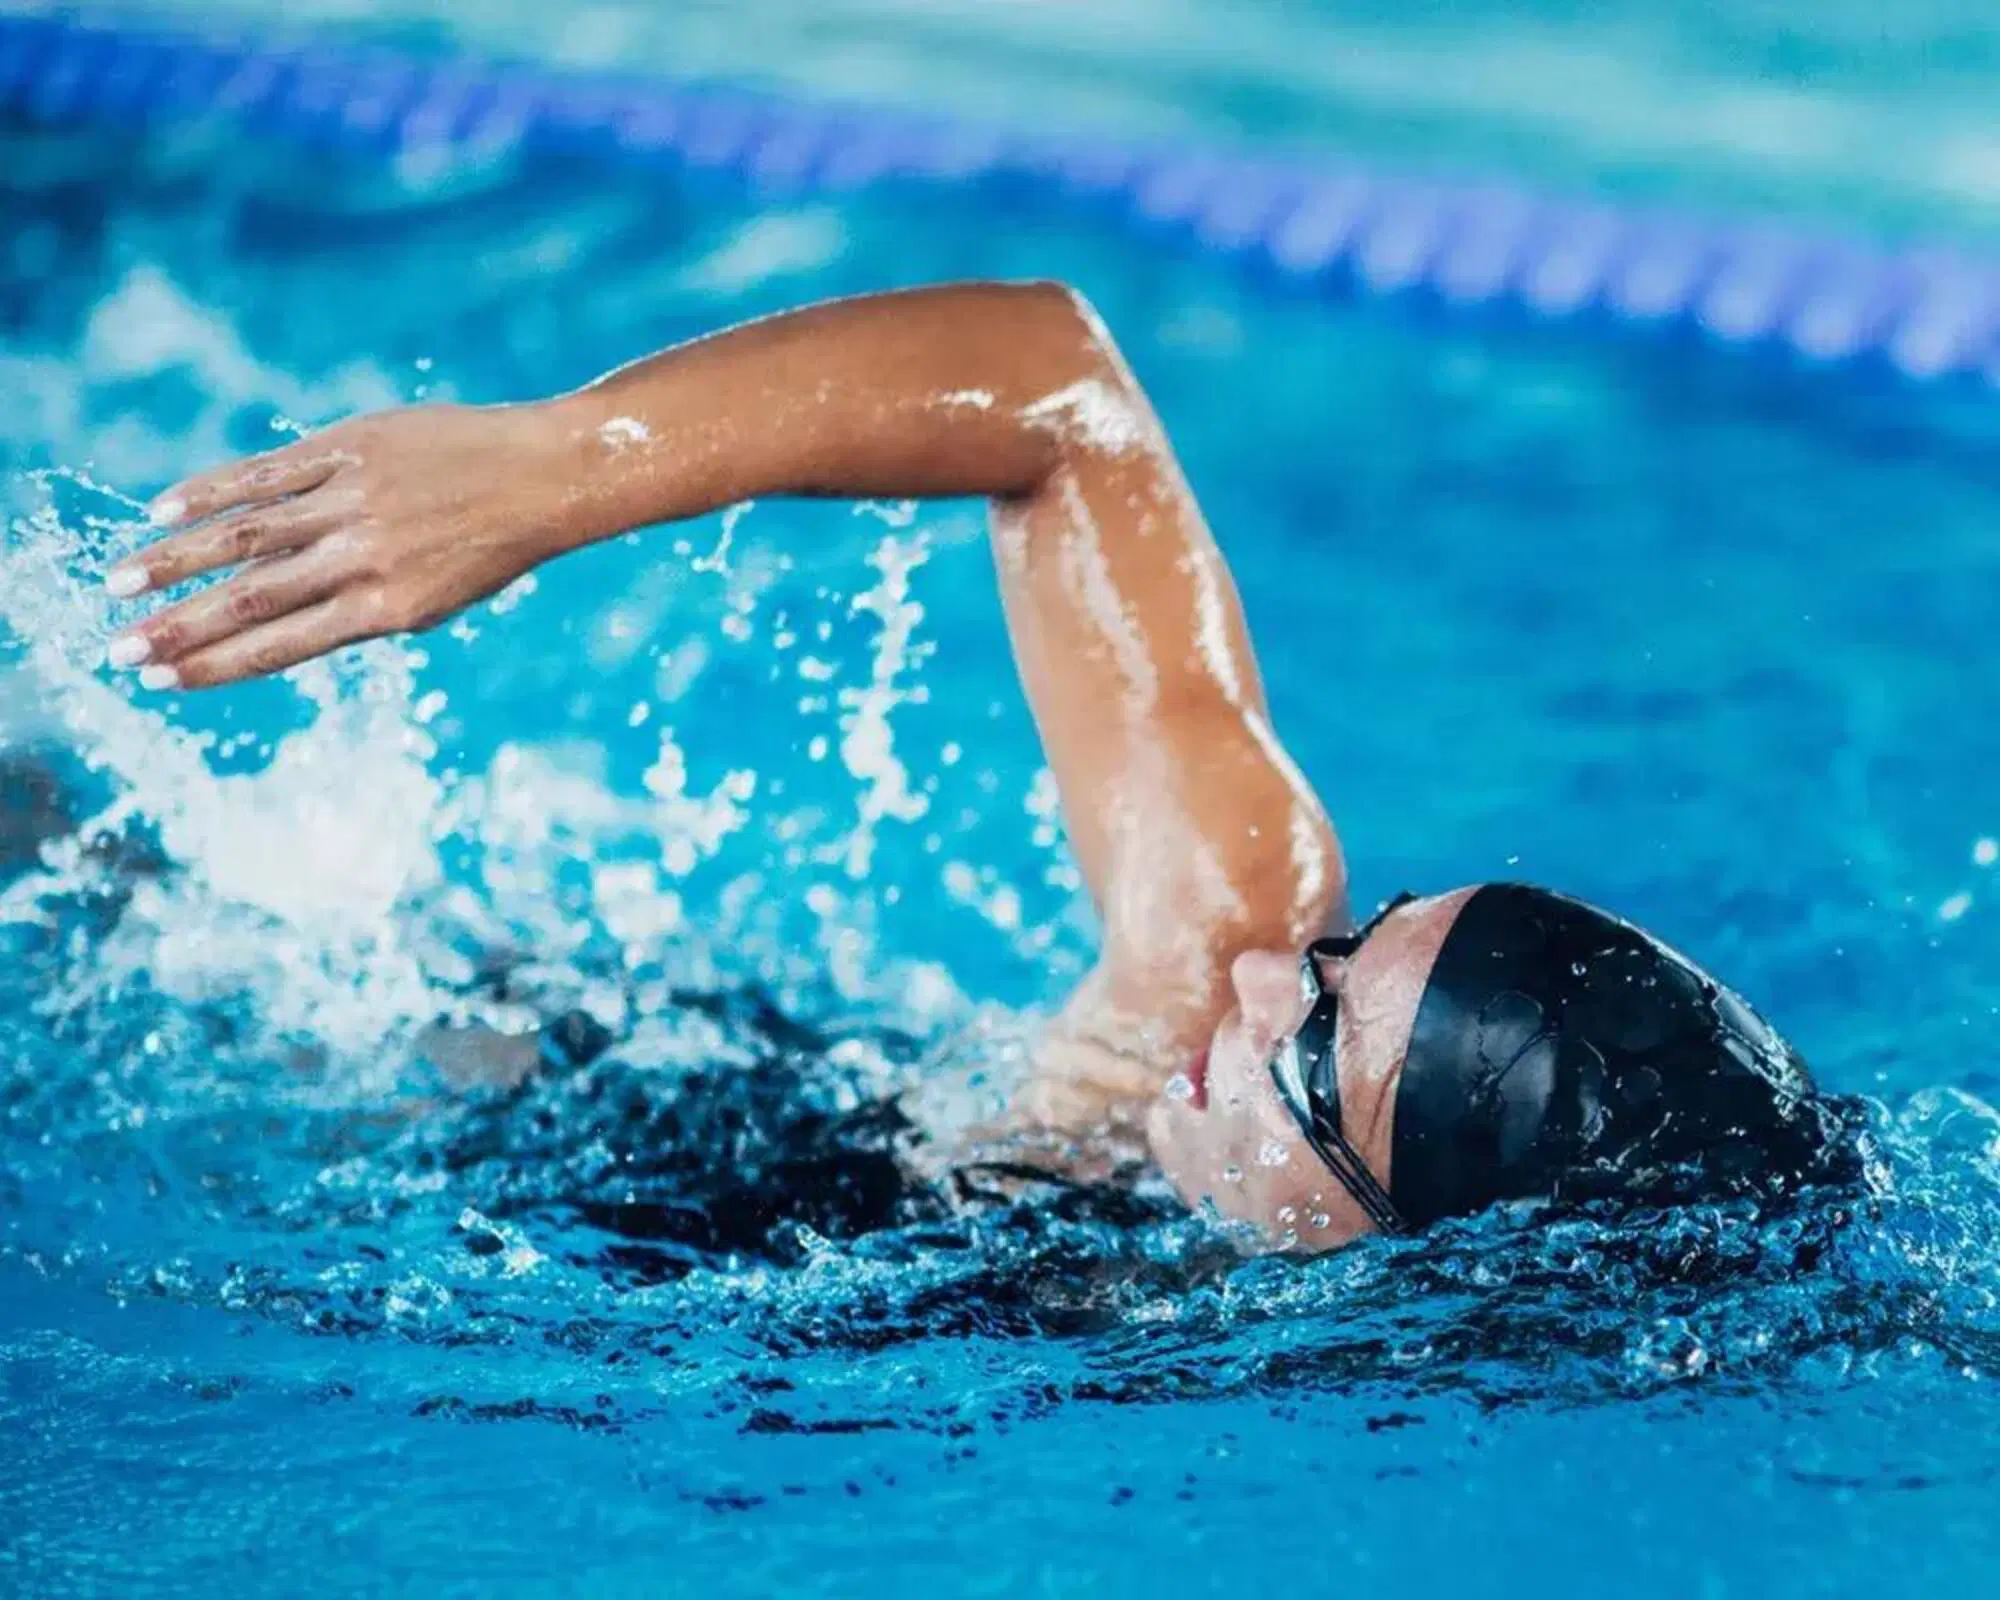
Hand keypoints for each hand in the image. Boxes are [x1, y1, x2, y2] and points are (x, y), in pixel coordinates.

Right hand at [107, 403, 580, 689]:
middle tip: (119, 647)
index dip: (217, 664)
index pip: (283, 644)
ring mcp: (354, 501)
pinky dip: (214, 491)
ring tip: (122, 580)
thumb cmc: (490, 544)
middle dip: (179, 626)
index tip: (163, 678)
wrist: (546, 476)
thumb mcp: (435, 596)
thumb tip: (279, 613)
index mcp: (388, 608)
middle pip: (251, 598)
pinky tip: (166, 509)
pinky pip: (270, 472)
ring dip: (176, 560)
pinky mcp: (352, 449)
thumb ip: (360, 605)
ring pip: (247, 535)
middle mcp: (364, 558)